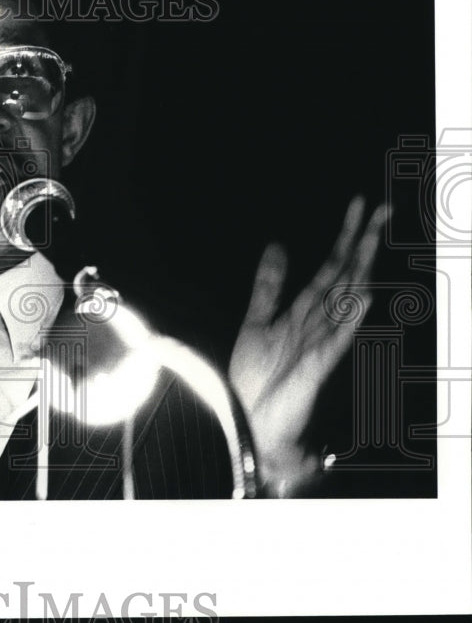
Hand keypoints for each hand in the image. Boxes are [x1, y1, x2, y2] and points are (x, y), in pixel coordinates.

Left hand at [228, 196, 388, 495]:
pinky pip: (336, 338)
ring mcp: (320, 344)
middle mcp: (318, 325)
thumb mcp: (257, 322)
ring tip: (373, 238)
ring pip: (346, 299)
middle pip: (345, 276)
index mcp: (304, 313)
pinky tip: (364, 296)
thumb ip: (269, 285)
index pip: (331, 268)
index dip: (344, 236)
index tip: (358, 205)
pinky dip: (350, 318)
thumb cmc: (255, 380)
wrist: (245, 421)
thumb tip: (278, 244)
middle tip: (381, 207)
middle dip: (361, 242)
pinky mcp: (316, 367)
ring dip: (360, 269)